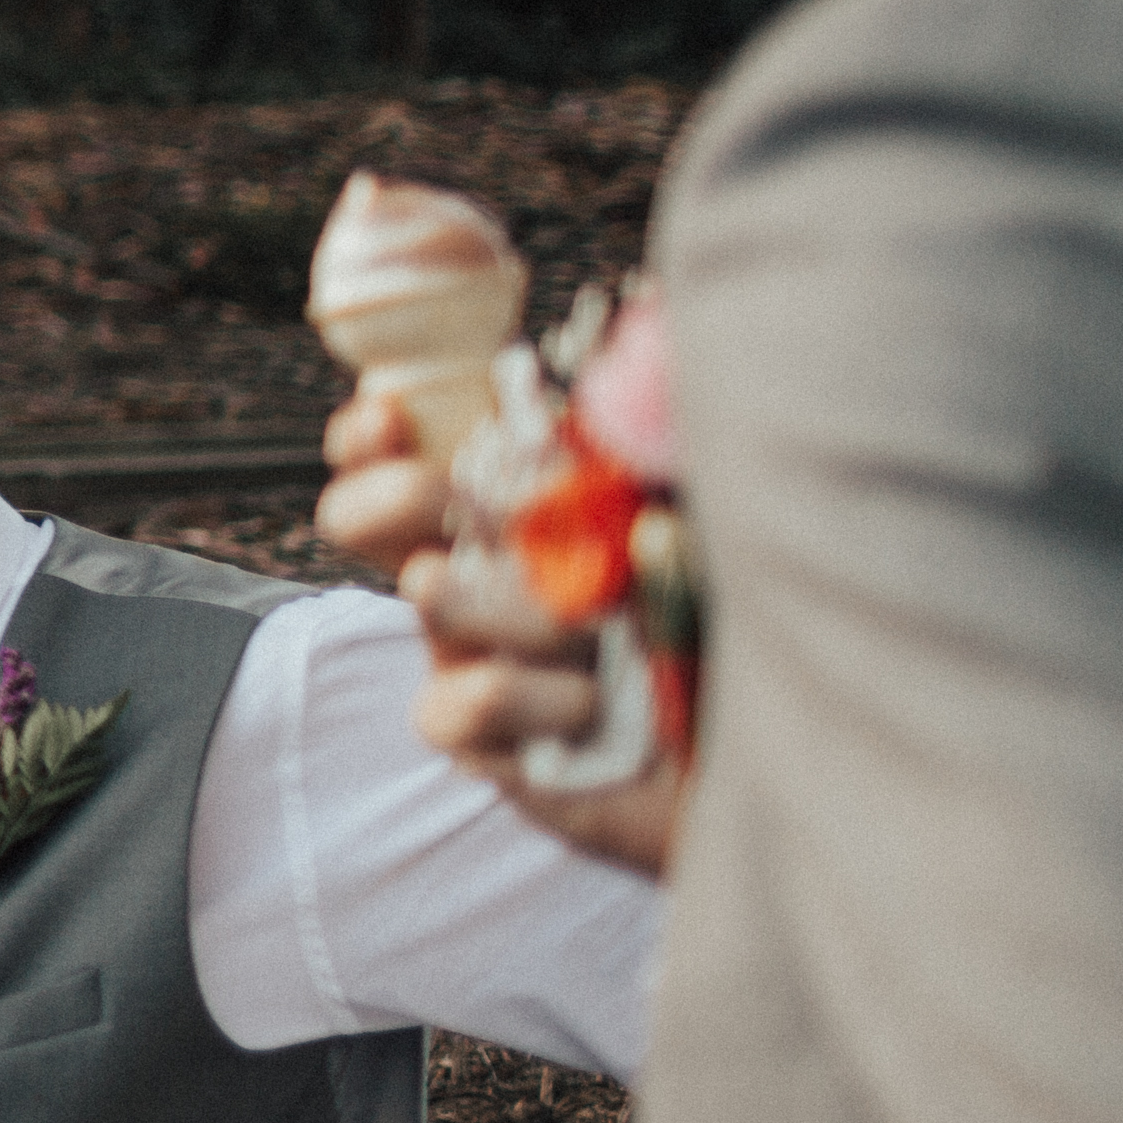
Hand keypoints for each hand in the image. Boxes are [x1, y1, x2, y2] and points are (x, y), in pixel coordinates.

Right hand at [328, 396, 683, 880]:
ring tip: (598, 629)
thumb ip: (639, 437)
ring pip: (429, 595)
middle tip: (472, 511)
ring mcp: (463, 651)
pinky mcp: (475, 736)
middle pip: (359, 513)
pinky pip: (465, 697)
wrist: (763, 739)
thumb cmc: (729, 611)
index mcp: (505, 500)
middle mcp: (469, 567)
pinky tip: (598, 707)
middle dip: (407, 495)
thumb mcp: (690, 502)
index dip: (370, 431)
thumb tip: (592, 383)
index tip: (393, 418)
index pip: (392, 448)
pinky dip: (540, 696)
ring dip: (523, 604)